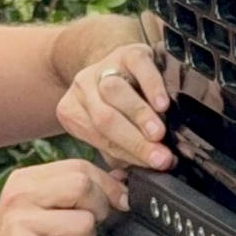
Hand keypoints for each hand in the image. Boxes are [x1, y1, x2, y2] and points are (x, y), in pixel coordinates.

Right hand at [0, 158, 129, 235]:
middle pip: (82, 185)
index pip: (78, 167)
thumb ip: (70, 196)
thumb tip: (120, 181)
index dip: (107, 185)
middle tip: (84, 231)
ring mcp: (20, 222)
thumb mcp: (38, 214)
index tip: (119, 201)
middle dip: (98, 210)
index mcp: (23, 181)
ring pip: (84, 222)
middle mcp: (19, 196)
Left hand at [55, 39, 172, 173]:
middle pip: (105, 119)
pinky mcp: (127, 52)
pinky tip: (163, 104)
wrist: (122, 64)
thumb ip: (120, 155)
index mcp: (72, 112)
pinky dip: (152, 87)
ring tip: (159, 133)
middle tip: (161, 157)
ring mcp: (103, 67)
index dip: (128, 155)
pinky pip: (138, 67)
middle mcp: (82, 88)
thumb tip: (131, 184)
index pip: (98, 138)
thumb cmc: (119, 108)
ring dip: (139, 116)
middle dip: (135, 141)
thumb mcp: (111, 133)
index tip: (155, 167)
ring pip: (115, 93)